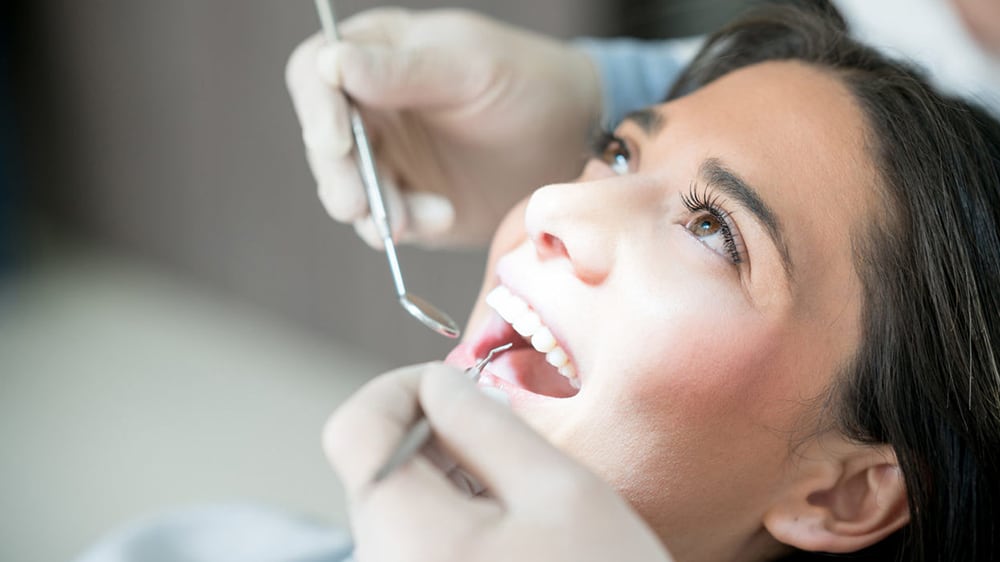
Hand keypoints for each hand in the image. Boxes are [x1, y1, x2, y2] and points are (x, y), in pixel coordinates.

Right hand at [286, 9, 600, 247]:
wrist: (573, 143)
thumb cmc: (527, 83)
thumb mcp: (470, 68)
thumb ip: (402, 70)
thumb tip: (331, 62)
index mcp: (377, 54)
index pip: (316, 75)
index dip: (316, 109)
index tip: (335, 142)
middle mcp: (371, 107)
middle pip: (323, 142)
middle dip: (340, 176)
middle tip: (358, 206)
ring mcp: (387, 158)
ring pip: (346, 189)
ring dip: (373, 210)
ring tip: (420, 219)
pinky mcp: (407, 201)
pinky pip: (384, 221)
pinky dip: (405, 227)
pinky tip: (442, 217)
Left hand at [323, 362, 673, 561]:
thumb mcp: (561, 493)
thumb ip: (487, 423)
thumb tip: (440, 384)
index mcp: (404, 535)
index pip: (354, 428)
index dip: (401, 388)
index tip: (459, 388)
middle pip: (380, 469)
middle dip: (439, 437)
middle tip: (513, 443)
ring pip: (402, 509)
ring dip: (454, 481)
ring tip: (527, 503)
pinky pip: (419, 548)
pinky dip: (458, 524)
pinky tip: (517, 540)